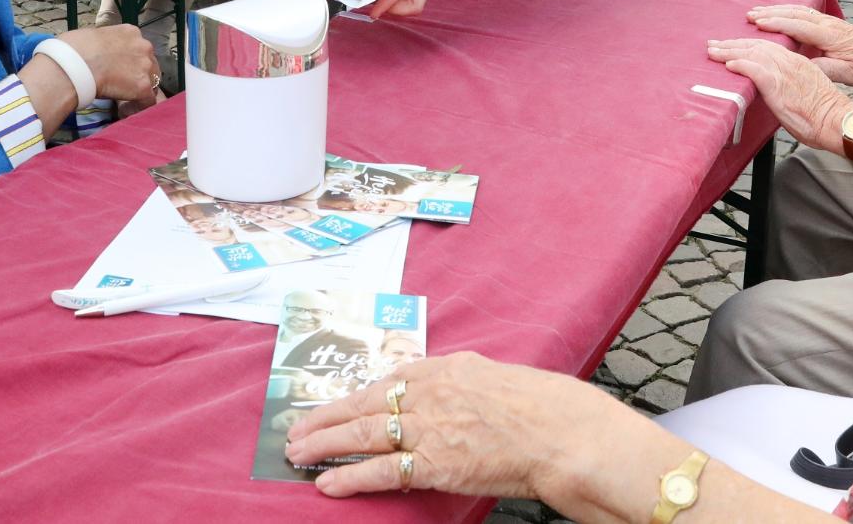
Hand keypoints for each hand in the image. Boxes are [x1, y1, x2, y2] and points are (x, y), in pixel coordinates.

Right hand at [56, 24, 157, 100]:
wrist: (74, 65)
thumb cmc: (73, 50)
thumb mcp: (94, 36)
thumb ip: (106, 44)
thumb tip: (100, 54)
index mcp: (131, 32)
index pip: (139, 49)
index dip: (131, 62)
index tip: (122, 70)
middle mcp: (143, 45)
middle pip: (150, 64)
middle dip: (139, 75)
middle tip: (124, 86)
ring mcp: (146, 65)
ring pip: (152, 82)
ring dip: (140, 90)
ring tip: (125, 99)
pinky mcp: (144, 86)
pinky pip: (148, 101)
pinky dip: (139, 107)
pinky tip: (126, 110)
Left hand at [284, 353, 624, 502]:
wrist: (557, 431)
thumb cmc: (534, 405)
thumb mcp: (488, 374)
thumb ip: (456, 377)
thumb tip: (438, 383)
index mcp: (440, 370)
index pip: (382, 381)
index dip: (351, 397)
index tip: (331, 405)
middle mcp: (427, 394)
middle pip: (362, 405)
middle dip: (325, 419)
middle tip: (295, 429)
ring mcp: (428, 429)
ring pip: (362, 434)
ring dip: (325, 444)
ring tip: (298, 453)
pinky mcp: (433, 464)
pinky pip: (381, 471)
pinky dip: (350, 477)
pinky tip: (326, 483)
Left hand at [704, 36, 846, 150]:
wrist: (836, 120)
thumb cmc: (823, 113)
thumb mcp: (805, 89)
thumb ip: (788, 84)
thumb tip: (774, 89)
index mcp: (796, 61)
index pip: (766, 46)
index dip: (746, 44)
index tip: (731, 45)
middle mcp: (789, 62)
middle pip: (755, 45)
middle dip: (732, 44)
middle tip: (713, 43)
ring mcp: (783, 72)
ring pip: (752, 53)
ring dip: (729, 51)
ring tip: (713, 51)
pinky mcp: (778, 85)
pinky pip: (754, 70)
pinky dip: (740, 65)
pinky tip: (727, 64)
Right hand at [741, 4, 852, 85]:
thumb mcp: (846, 73)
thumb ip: (824, 68)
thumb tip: (801, 65)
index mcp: (829, 35)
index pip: (798, 26)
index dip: (777, 24)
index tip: (758, 23)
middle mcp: (826, 24)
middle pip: (793, 13)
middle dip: (770, 13)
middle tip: (749, 16)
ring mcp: (827, 21)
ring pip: (797, 10)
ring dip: (775, 10)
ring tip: (756, 13)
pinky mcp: (828, 23)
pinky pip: (802, 12)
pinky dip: (786, 11)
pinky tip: (777, 13)